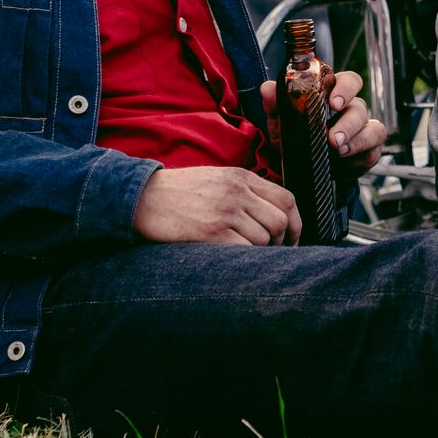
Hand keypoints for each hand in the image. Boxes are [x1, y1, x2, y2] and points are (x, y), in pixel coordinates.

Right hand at [133, 166, 301, 244]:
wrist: (141, 198)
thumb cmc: (178, 192)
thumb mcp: (216, 178)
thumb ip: (245, 191)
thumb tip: (274, 216)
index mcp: (241, 177)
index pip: (286, 199)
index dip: (296, 223)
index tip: (292, 238)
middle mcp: (237, 192)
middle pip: (280, 221)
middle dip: (281, 242)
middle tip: (270, 253)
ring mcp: (225, 211)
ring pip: (264, 239)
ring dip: (259, 253)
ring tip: (244, 255)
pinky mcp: (211, 232)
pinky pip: (244, 251)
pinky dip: (244, 260)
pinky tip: (232, 260)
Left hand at [261, 68, 386, 180]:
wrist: (299, 171)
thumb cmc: (294, 139)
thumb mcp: (280, 123)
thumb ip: (275, 104)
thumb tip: (267, 88)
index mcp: (333, 95)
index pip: (348, 81)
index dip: (345, 88)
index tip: (333, 102)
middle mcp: (351, 110)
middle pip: (360, 106)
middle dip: (349, 122)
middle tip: (334, 137)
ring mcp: (363, 131)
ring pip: (373, 129)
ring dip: (357, 140)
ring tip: (339, 150)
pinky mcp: (368, 152)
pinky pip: (374, 151)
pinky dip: (361, 156)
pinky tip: (346, 161)